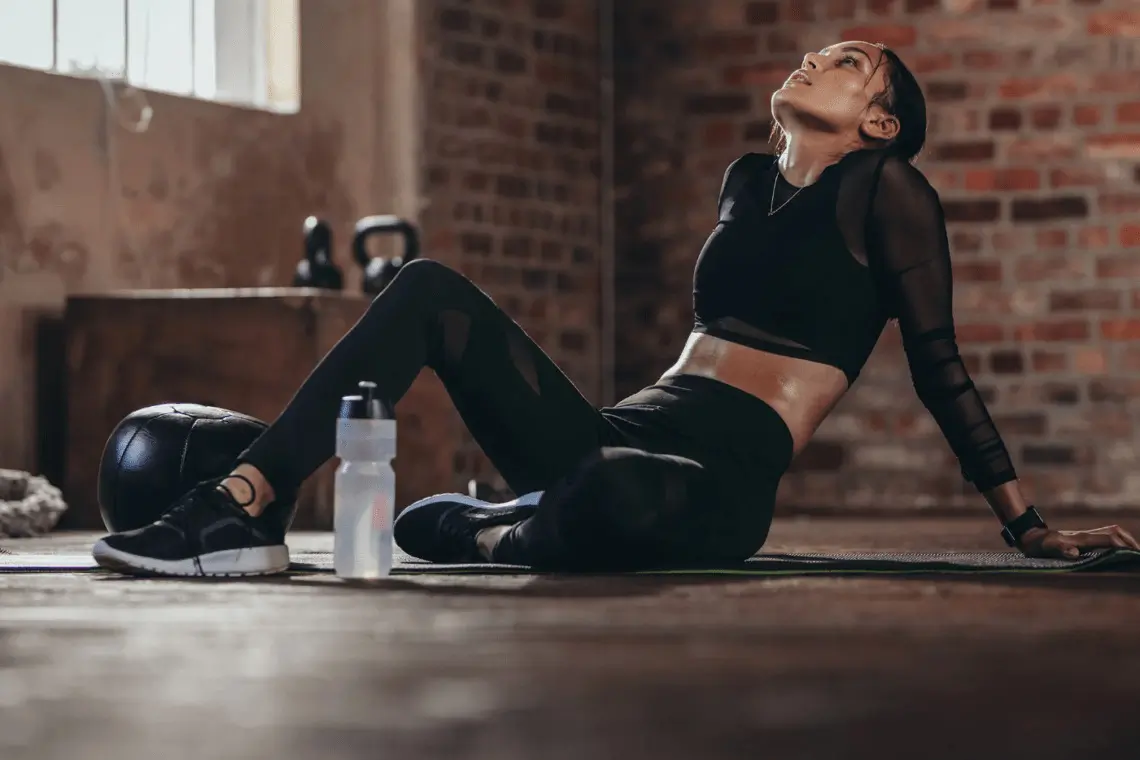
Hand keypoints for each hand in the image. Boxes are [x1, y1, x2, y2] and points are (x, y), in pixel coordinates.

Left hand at [1017, 525, 1139, 558]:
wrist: (1031, 536)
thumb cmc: (1039, 545)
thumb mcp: (1047, 548)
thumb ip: (1060, 549)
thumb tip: (1075, 553)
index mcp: (1082, 538)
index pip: (1109, 539)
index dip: (1123, 546)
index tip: (1134, 555)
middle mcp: (1086, 534)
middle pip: (1114, 531)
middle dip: (1129, 540)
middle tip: (1139, 553)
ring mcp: (1085, 535)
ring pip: (1111, 531)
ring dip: (1125, 539)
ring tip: (1134, 551)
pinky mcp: (1083, 538)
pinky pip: (1105, 536)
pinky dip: (1117, 540)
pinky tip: (1119, 549)